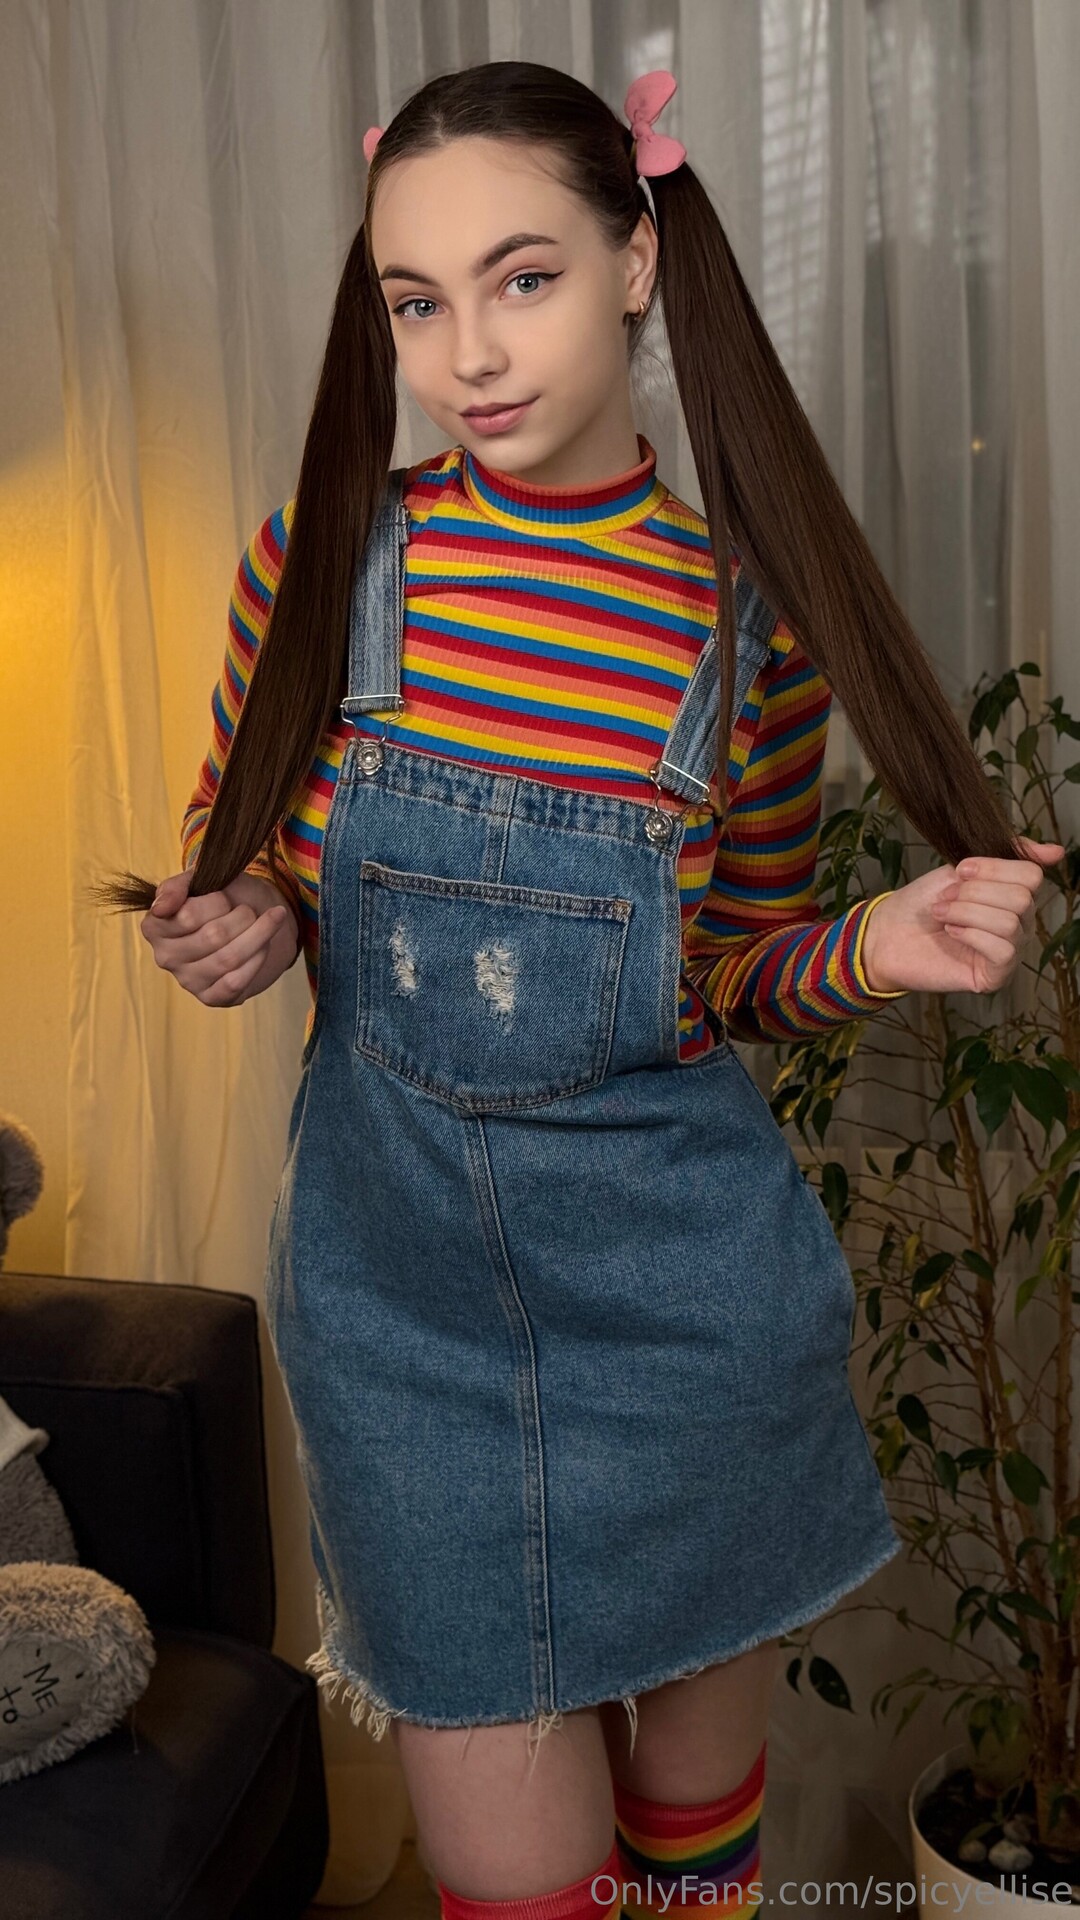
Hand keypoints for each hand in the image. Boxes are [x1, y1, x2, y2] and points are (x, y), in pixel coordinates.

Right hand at [140, 867, 300, 1006]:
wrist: (254, 918)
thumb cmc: (224, 897)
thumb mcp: (202, 880)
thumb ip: (177, 887)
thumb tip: (160, 908)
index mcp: (155, 927)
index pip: (188, 915)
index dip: (217, 902)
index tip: (226, 897)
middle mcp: (165, 957)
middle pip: (213, 936)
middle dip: (243, 917)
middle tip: (250, 910)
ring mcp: (187, 981)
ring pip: (229, 959)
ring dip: (258, 935)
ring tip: (269, 921)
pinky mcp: (210, 998)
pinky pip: (237, 981)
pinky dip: (258, 958)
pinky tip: (265, 945)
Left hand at [860, 836, 1065, 995]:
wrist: (887, 933)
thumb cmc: (923, 902)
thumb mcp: (963, 868)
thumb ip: (1009, 854)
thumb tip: (1056, 851)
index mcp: (1014, 894)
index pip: (1031, 874)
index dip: (993, 868)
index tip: (961, 870)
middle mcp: (1019, 923)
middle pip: (1021, 897)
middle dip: (974, 892)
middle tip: (945, 898)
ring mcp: (1010, 951)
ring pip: (1010, 922)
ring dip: (966, 912)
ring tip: (942, 914)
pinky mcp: (996, 975)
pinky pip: (1002, 949)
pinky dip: (971, 934)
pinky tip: (951, 932)